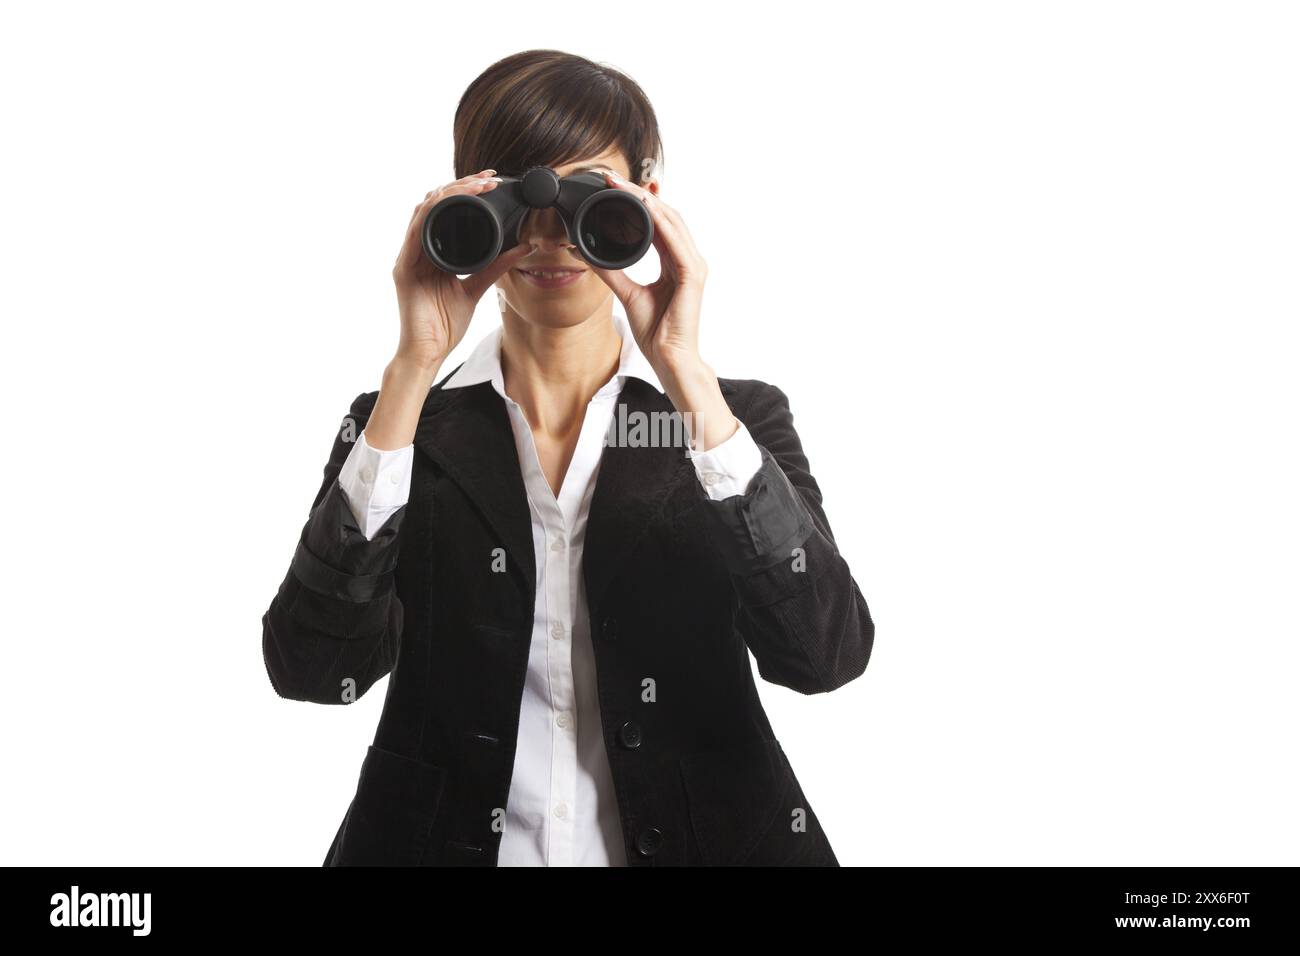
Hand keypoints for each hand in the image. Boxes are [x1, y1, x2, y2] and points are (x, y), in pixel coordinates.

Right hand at [391, 170, 532, 367]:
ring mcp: (409, 257)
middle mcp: (419, 249)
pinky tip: (446, 202)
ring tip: (475, 185)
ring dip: (450, 193)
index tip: (492, 182)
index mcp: (435, 252)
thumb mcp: (476, 288)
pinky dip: (431, 213)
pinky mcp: (404, 268)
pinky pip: (415, 232)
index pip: (449, 211)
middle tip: (489, 177)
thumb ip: (494, 267)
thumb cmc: (445, 325)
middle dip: (462, 185)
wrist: (429, 352)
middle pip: (436, 204)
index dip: (468, 193)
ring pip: (425, 210)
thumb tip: (521, 248)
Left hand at [588, 171, 736, 451]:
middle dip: (641, 194)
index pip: (659, 223)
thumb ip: (612, 272)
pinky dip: (660, 222)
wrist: (669, 358)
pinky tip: (645, 207)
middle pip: (666, 216)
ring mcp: (694, 266)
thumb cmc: (656, 332)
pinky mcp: (693, 276)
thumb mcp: (627, 294)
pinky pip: (676, 242)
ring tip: (624, 185)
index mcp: (676, 263)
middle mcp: (688, 260)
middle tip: (614, 177)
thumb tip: (588, 254)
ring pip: (672, 222)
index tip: (614, 187)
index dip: (639, 202)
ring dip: (648, 201)